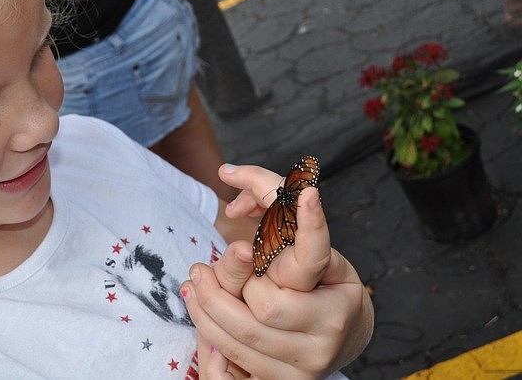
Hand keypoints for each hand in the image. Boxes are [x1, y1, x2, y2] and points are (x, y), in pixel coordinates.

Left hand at [183, 167, 373, 378]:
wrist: (340, 338)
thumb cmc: (321, 285)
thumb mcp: (315, 250)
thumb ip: (275, 208)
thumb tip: (228, 174)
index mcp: (338, 296)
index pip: (315, 259)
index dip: (310, 225)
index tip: (306, 193)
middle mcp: (327, 333)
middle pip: (263, 307)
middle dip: (226, 286)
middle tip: (202, 269)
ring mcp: (305, 366)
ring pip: (240, 338)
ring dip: (205, 309)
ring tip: (193, 284)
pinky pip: (233, 366)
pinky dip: (209, 337)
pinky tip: (199, 312)